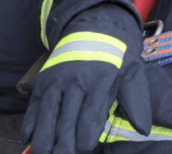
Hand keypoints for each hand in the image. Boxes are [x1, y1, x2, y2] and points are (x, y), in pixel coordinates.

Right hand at [22, 6, 150, 153]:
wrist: (93, 29)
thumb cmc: (115, 59)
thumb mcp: (132, 73)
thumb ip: (136, 102)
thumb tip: (142, 130)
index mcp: (100, 79)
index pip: (91, 112)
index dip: (86, 134)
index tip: (85, 148)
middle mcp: (76, 79)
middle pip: (67, 116)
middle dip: (64, 142)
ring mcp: (57, 79)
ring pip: (47, 112)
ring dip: (44, 136)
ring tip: (43, 153)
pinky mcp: (43, 81)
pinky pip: (34, 104)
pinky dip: (30, 122)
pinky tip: (28, 138)